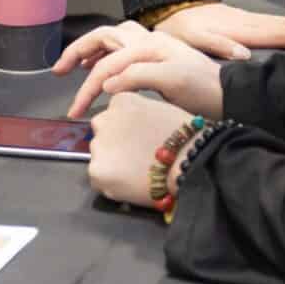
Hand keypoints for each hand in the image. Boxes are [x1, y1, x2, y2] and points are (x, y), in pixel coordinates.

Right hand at [55, 21, 226, 120]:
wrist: (229, 94)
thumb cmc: (203, 90)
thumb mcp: (173, 82)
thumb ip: (137, 77)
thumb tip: (105, 82)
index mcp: (148, 45)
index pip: (107, 64)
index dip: (89, 87)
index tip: (78, 111)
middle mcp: (146, 40)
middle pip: (102, 37)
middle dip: (77, 52)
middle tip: (57, 70)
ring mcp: (151, 46)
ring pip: (111, 39)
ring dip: (89, 50)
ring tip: (72, 66)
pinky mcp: (154, 58)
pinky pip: (121, 48)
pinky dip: (104, 55)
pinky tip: (99, 68)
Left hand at [88, 93, 202, 206]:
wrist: (188, 165)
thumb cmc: (183, 141)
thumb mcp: (159, 111)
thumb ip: (137, 113)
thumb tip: (130, 125)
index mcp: (121, 101)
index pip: (112, 114)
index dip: (126, 129)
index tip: (138, 138)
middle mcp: (105, 119)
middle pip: (102, 133)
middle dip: (115, 143)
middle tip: (137, 155)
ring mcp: (99, 145)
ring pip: (99, 155)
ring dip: (112, 162)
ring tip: (137, 169)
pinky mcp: (97, 170)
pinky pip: (98, 177)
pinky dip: (110, 182)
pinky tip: (131, 181)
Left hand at [155, 1, 284, 58]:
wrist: (173, 7)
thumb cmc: (182, 27)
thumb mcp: (195, 39)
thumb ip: (219, 44)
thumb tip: (244, 55)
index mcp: (240, 30)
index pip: (275, 33)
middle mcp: (248, 23)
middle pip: (283, 27)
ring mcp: (248, 20)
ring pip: (279, 23)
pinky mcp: (244, 20)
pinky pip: (271, 23)